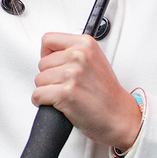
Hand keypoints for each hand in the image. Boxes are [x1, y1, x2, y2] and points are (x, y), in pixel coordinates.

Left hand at [31, 32, 142, 150]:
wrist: (119, 117)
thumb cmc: (107, 94)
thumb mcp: (94, 60)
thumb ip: (74, 52)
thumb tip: (50, 54)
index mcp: (85, 44)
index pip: (48, 40)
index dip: (47, 55)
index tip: (54, 65)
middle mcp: (79, 56)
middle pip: (42, 63)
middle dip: (49, 76)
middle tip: (67, 85)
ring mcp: (72, 74)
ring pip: (39, 80)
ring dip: (47, 90)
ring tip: (66, 95)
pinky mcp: (65, 93)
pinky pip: (37, 95)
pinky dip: (42, 102)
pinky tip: (58, 104)